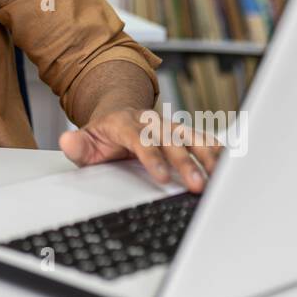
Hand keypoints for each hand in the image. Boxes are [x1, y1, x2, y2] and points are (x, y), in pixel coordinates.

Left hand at [59, 108, 223, 192]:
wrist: (118, 112)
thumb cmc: (103, 134)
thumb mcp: (85, 140)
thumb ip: (77, 145)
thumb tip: (67, 141)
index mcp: (126, 124)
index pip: (141, 140)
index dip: (152, 158)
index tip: (162, 177)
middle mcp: (151, 122)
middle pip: (171, 140)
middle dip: (185, 162)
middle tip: (198, 184)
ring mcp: (169, 124)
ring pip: (191, 135)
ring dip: (207, 155)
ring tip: (220, 175)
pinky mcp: (183, 130)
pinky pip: (202, 137)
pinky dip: (217, 149)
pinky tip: (229, 163)